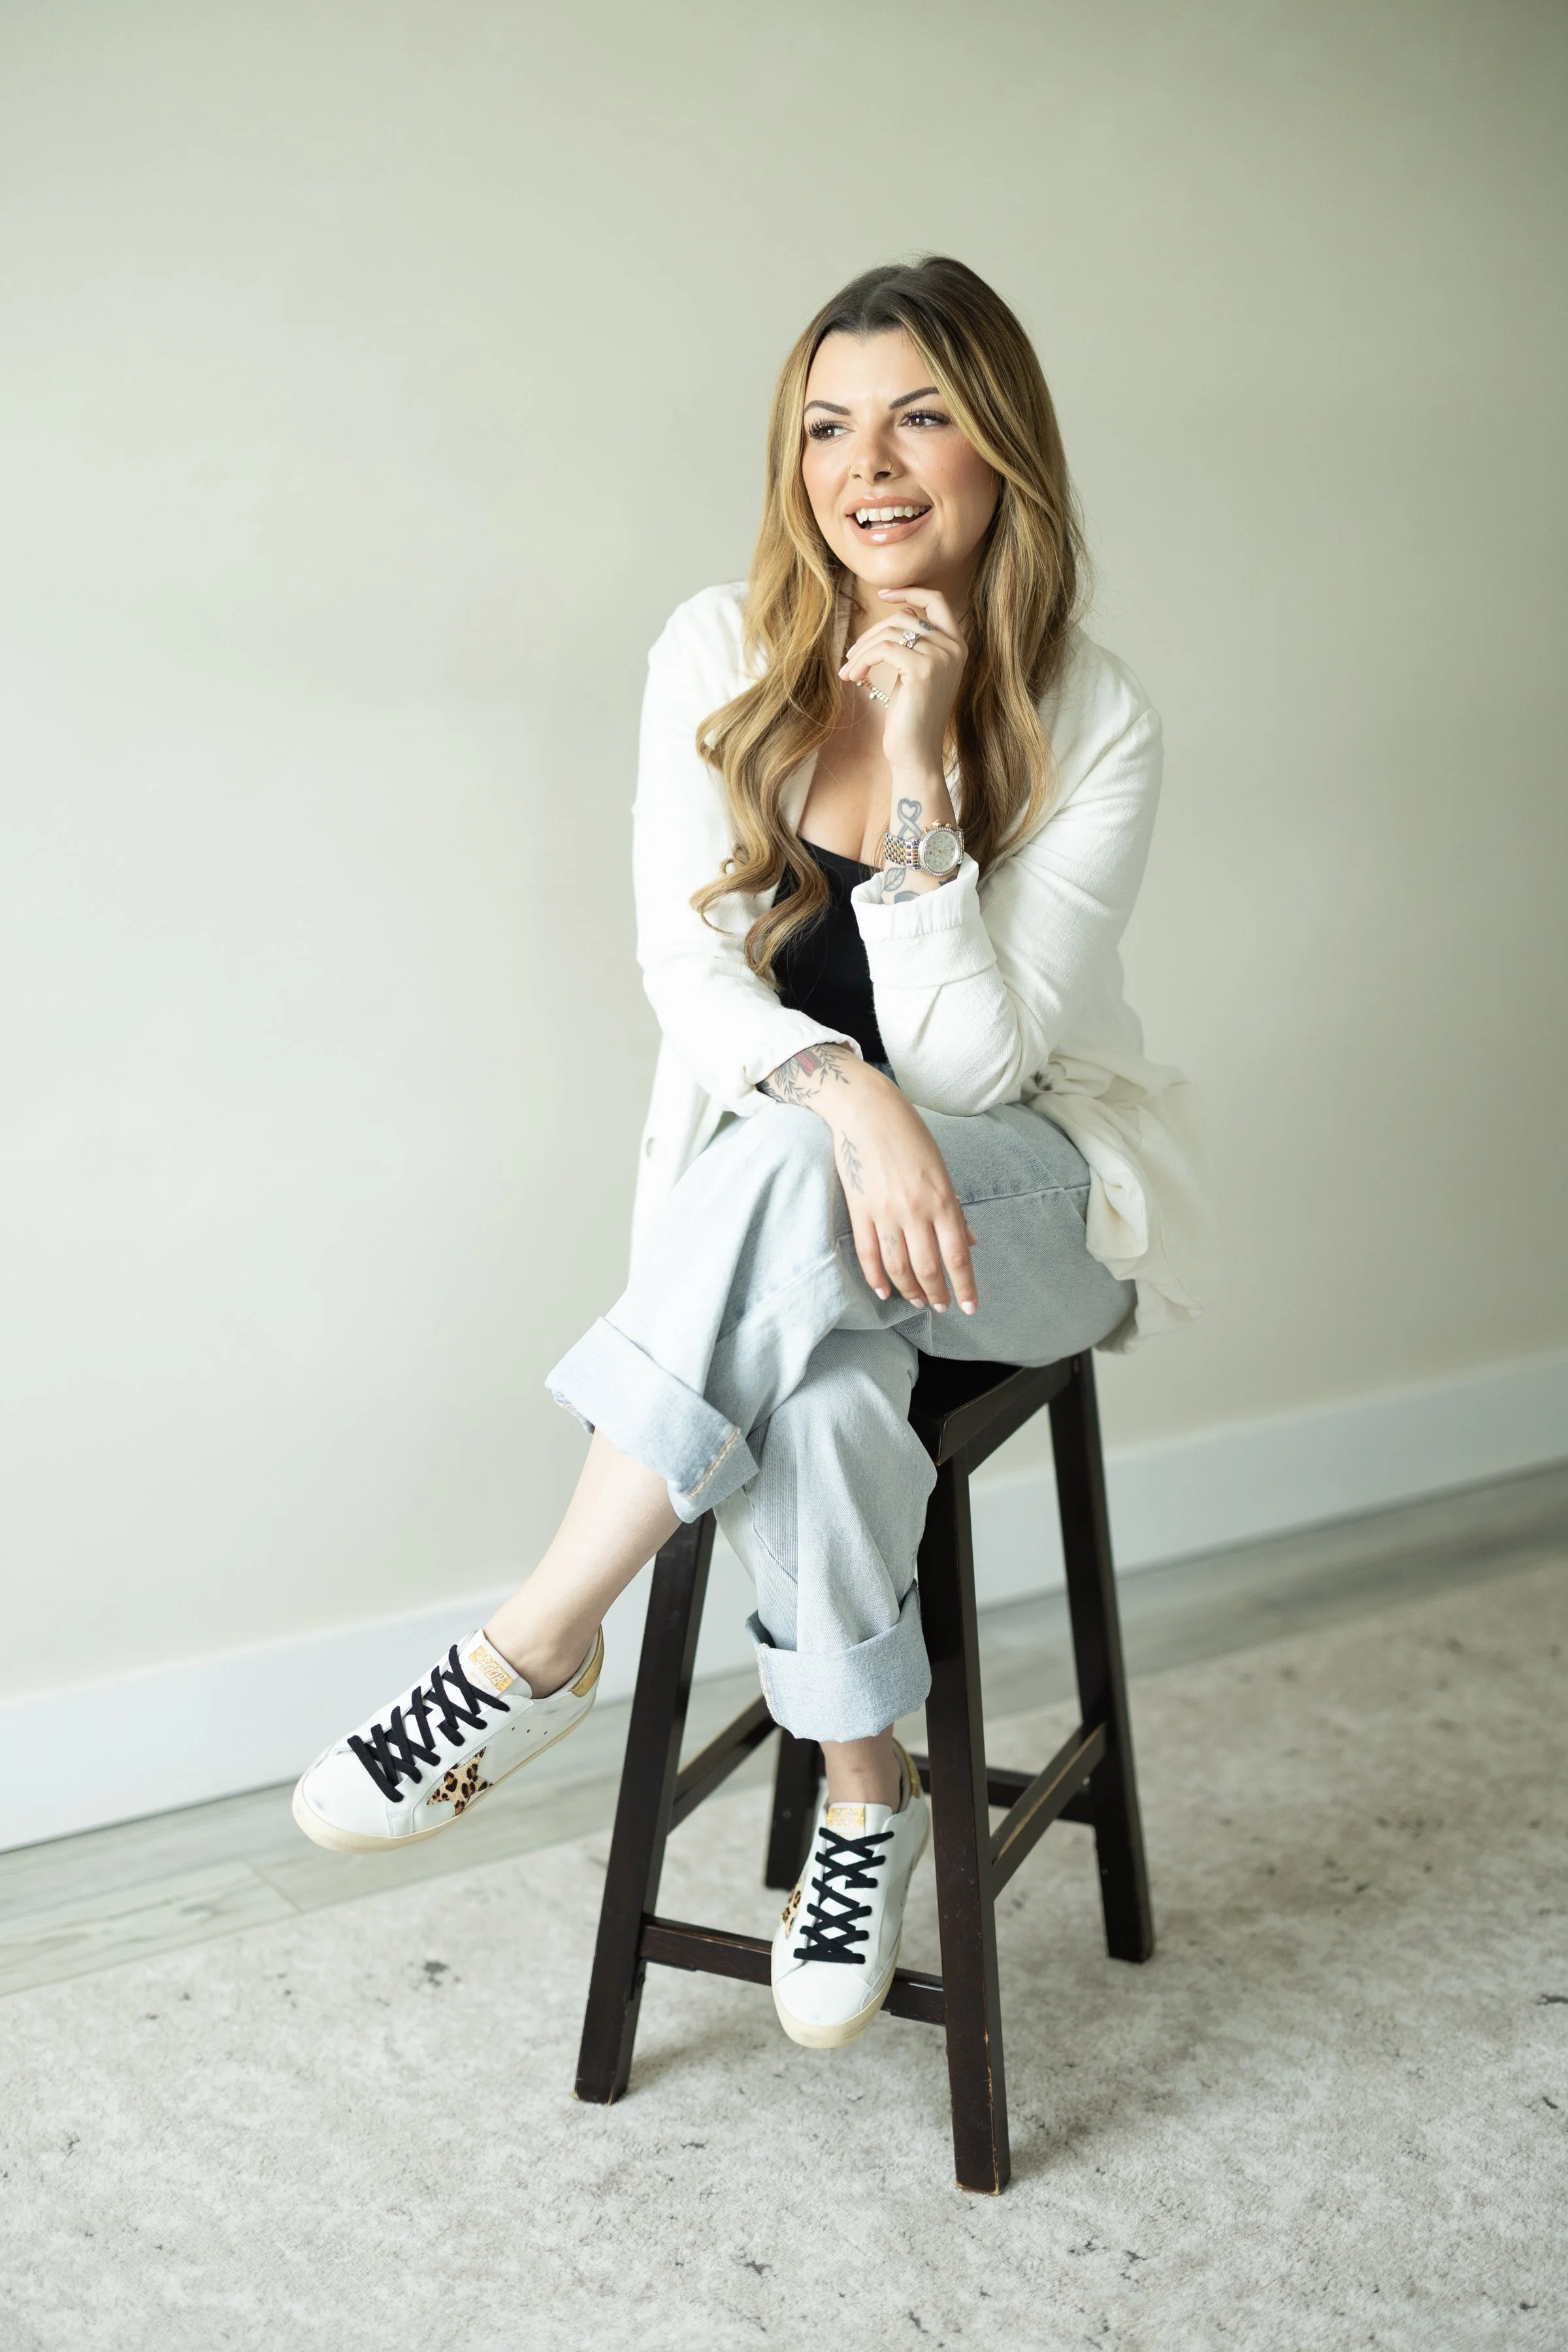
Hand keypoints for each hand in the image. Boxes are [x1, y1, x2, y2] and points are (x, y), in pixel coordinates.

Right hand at [760, 1048, 977, 1312]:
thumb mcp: (941, 1170)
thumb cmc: (910, 1136)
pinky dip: (876, 1277)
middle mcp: (916, 1210)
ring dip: (910, 1291)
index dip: (965, 1286)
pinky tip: (885, 1291)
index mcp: (942, 1199)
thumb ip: (954, 1211)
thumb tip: (970, 1242)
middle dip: (937, 1294)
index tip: (969, 1307)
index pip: (957, 1256)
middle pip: (928, 1268)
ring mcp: (885, 1212)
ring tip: (918, 1302)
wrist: (868, 1112)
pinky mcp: (860, 1210)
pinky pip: (868, 1254)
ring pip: (898, 1266)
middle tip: (941, 1307)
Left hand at [838, 587, 967, 779]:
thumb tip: (900, 610)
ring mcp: (940, 657)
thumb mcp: (915, 673)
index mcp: (956, 646)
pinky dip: (863, 660)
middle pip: (905, 616)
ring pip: (891, 632)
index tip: (882, 594)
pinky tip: (853, 677)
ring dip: (863, 650)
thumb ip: (915, 642)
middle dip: (872, 633)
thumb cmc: (911, 717)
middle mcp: (954, 648)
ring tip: (849, 671)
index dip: (910, 591)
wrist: (916, 755)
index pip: (937, 601)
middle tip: (852, 656)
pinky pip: (884, 648)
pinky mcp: (922, 669)